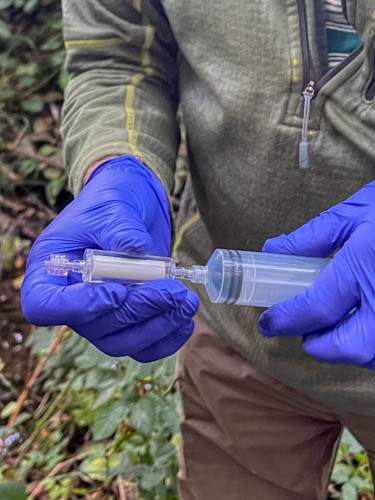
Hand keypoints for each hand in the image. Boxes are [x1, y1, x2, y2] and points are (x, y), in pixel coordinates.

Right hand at [21, 156, 198, 361]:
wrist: (132, 204)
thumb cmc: (112, 199)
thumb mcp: (113, 206)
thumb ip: (122, 231)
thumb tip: (140, 255)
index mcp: (50, 269)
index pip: (44, 306)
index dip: (80, 307)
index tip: (118, 290)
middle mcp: (71, 297)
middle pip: (95, 326)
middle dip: (138, 310)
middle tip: (173, 291)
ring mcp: (99, 313)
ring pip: (121, 341)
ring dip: (158, 327)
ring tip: (187, 302)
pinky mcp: (126, 318)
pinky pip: (141, 345)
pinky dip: (166, 338)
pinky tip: (185, 319)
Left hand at [258, 182, 374, 369]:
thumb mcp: (356, 213)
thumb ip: (311, 237)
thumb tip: (272, 251)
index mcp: (365, 264)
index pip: (316, 308)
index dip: (286, 320)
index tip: (270, 323)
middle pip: (348, 346)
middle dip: (320, 345)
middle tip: (308, 329)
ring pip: (371, 354)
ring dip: (349, 346)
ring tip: (337, 323)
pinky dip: (371, 343)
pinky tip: (364, 322)